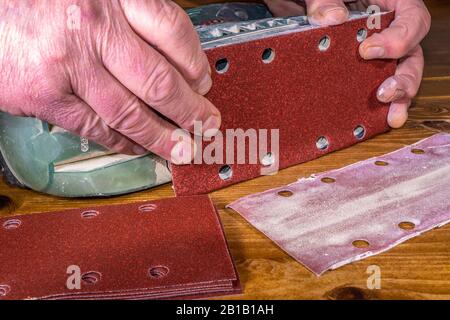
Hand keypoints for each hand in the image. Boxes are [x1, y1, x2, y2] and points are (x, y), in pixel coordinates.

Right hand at [0, 0, 220, 162]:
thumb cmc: (41, 0)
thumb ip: (129, 19)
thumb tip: (171, 58)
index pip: (174, 32)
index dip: (196, 64)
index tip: (204, 83)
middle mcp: (94, 27)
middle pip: (160, 81)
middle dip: (191, 111)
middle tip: (207, 125)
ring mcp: (69, 64)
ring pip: (132, 113)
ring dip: (164, 136)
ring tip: (184, 148)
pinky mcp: (45, 95)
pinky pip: (96, 127)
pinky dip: (124, 142)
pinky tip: (140, 147)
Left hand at [264, 0, 430, 127]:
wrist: (299, 4)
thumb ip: (325, 1)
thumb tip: (332, 19)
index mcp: (391, 3)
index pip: (412, 20)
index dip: (398, 38)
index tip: (367, 51)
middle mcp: (389, 30)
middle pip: (411, 55)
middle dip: (404, 78)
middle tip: (385, 93)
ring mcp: (378, 52)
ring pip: (398, 75)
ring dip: (397, 97)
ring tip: (391, 116)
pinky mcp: (360, 70)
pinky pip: (374, 86)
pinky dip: (375, 104)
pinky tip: (373, 120)